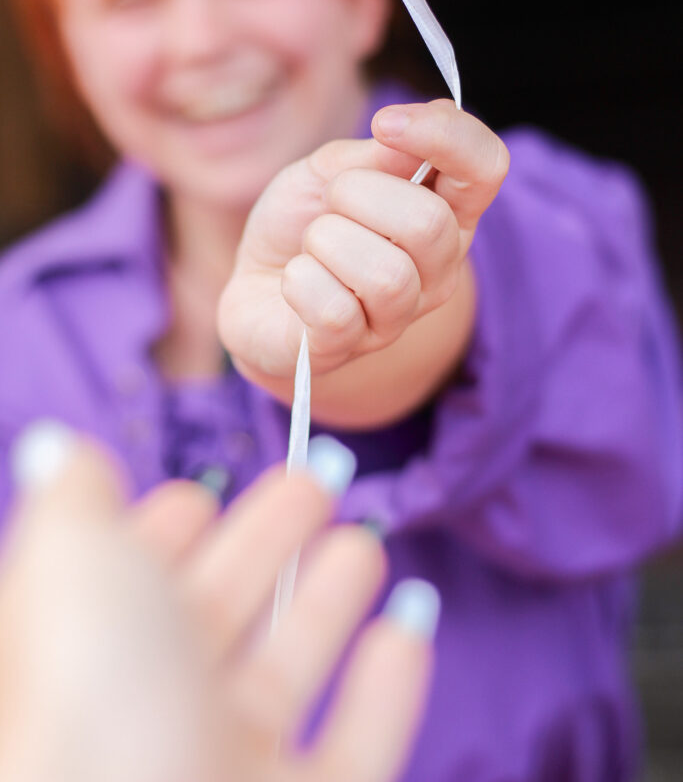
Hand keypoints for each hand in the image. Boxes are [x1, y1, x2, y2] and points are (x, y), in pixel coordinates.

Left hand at [0, 423, 437, 781]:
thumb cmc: (94, 708)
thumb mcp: (74, 568)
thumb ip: (72, 502)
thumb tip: (62, 450)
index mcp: (85, 657)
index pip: (129, 583)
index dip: (167, 531)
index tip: (205, 492)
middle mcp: (150, 719)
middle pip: (219, 616)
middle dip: (267, 542)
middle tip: (315, 480)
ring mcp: (229, 774)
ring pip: (288, 674)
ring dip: (328, 603)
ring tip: (363, 541)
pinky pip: (361, 745)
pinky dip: (391, 685)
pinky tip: (412, 625)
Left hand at [219, 99, 507, 380]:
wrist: (254, 287)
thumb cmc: (302, 224)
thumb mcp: (329, 171)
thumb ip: (371, 156)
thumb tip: (403, 139)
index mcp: (446, 210)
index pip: (486, 166)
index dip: (444, 135)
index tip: (385, 124)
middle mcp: (438, 267)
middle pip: (430, 223)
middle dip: (359, 194)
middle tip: (331, 202)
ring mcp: (399, 316)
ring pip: (386, 275)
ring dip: (326, 242)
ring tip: (313, 246)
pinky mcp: (348, 348)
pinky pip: (336, 312)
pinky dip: (300, 282)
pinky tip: (295, 281)